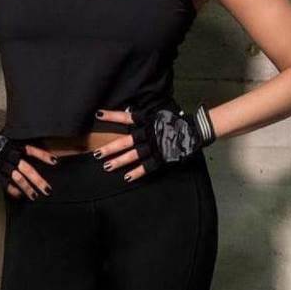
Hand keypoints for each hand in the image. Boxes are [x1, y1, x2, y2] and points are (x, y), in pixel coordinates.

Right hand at [0, 126, 59, 200]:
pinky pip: (5, 184)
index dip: (43, 155)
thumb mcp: (5, 139)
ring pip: (18, 178)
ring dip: (28, 188)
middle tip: (48, 189)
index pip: (32, 150)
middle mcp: (9, 155)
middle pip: (27, 169)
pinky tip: (19, 196)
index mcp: (14, 145)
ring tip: (35, 195)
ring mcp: (2, 165)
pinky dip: (13, 190)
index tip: (55, 161)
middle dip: (38, 180)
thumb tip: (29, 149)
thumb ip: (16, 144)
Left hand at [92, 103, 216, 183]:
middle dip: (110, 148)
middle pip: (125, 141)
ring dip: (119, 161)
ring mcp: (154, 146)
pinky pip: (147, 166)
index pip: (126, 117)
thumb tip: (130, 112)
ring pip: (133, 155)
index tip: (98, 114)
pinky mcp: (161, 157)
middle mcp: (148, 133)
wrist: (194, 129)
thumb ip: (145, 116)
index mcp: (147, 120)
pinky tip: (127, 177)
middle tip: (97, 154)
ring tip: (107, 166)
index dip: (112, 116)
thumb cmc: (175, 120)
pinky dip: (138, 172)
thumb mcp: (158, 113)